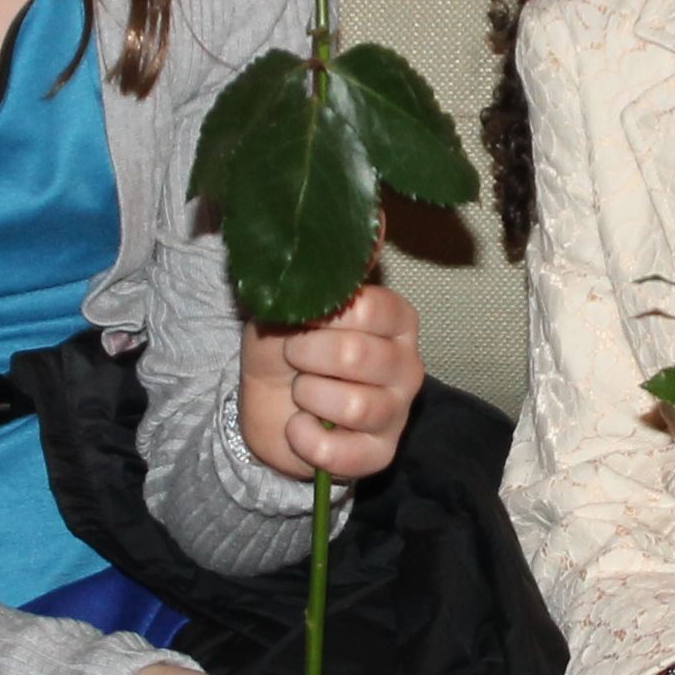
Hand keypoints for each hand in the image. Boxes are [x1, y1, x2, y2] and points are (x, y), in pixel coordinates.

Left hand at [239, 280, 421, 482]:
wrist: (267, 404)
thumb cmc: (288, 345)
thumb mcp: (294, 302)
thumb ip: (331, 269)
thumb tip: (378, 220)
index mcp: (396, 320)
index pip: (369, 308)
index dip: (321, 317)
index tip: (302, 320)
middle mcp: (407, 364)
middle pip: (357, 356)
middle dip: (306, 356)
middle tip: (294, 356)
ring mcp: (397, 412)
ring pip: (354, 405)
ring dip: (307, 396)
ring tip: (300, 392)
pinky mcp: (379, 455)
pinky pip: (341, 453)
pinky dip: (305, 439)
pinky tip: (298, 427)